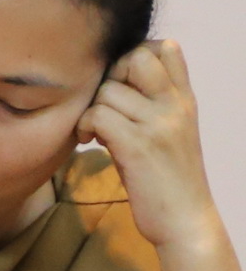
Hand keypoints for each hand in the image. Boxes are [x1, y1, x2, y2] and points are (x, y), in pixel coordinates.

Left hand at [83, 41, 228, 258]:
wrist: (185, 221)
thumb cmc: (167, 178)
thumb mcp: (169, 132)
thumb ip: (153, 103)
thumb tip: (115, 78)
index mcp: (185, 101)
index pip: (166, 49)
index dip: (134, 54)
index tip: (120, 83)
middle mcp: (176, 107)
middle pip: (136, 57)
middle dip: (108, 75)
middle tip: (102, 104)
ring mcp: (159, 125)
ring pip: (108, 90)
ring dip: (91, 108)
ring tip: (94, 129)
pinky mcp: (138, 146)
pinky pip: (98, 115)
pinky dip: (84, 125)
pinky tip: (88, 141)